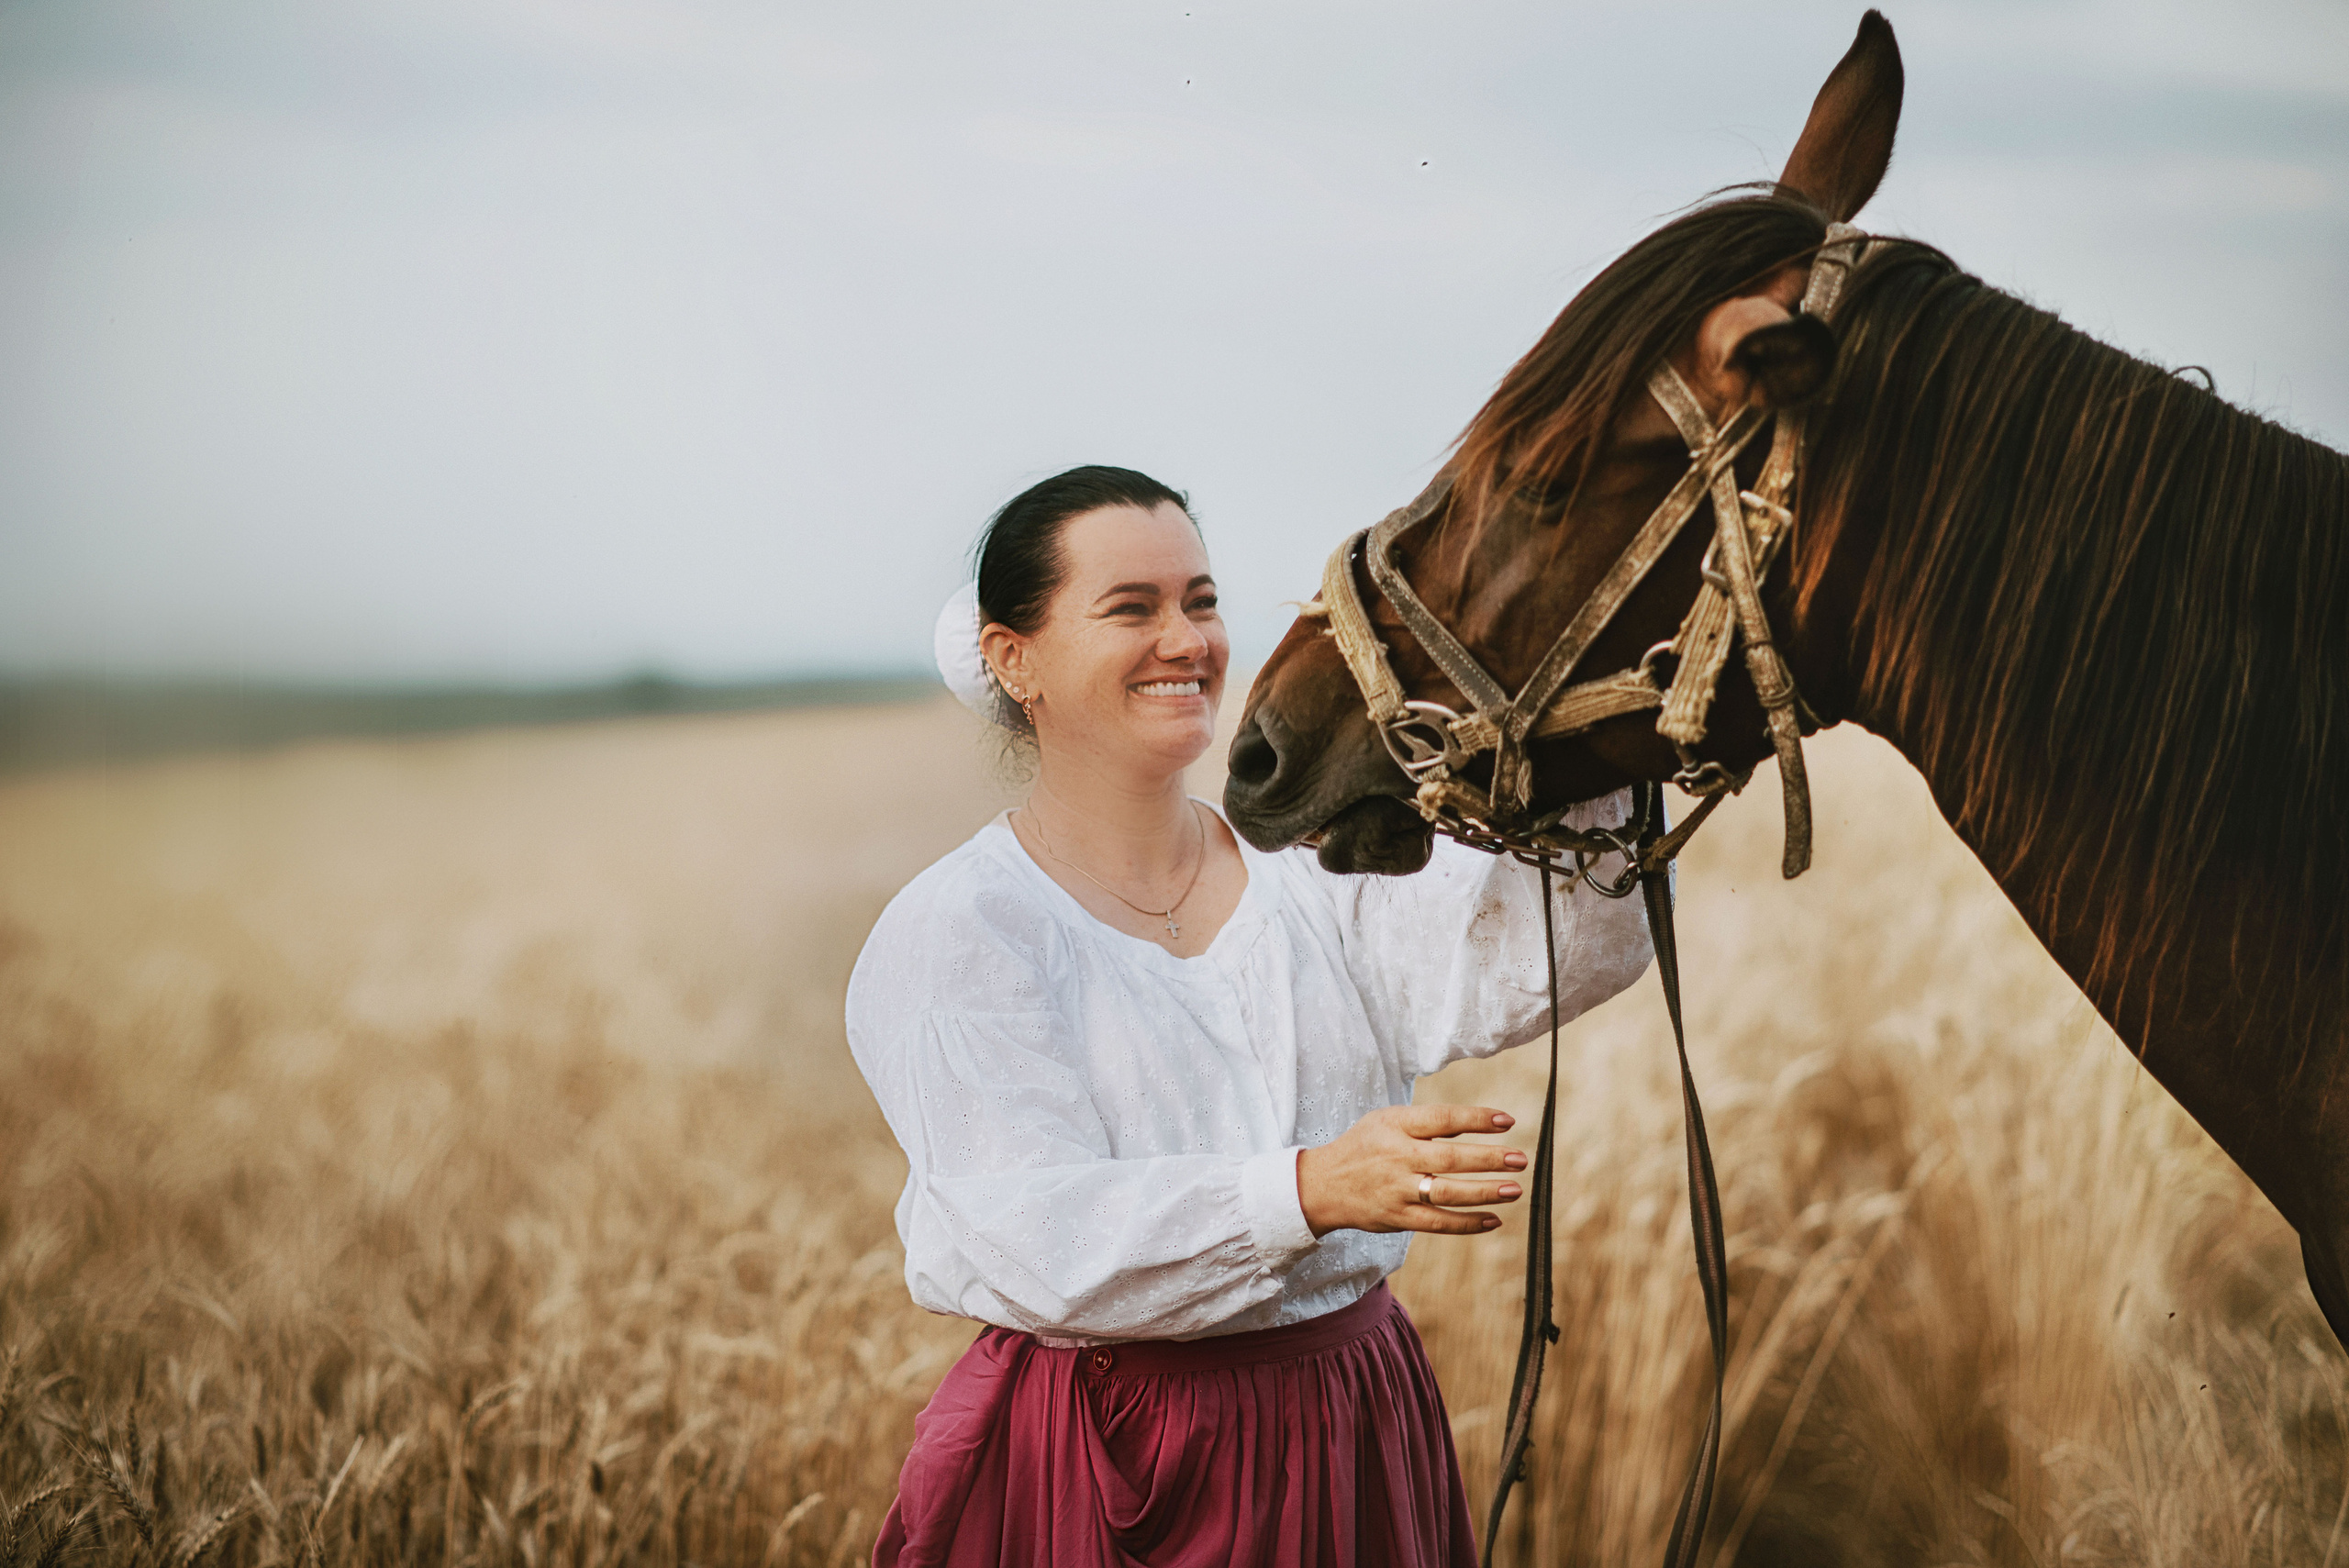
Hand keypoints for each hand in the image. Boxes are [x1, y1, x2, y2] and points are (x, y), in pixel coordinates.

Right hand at [1295, 1104, 1526, 1236]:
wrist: (1322, 1186)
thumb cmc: (1364, 1147)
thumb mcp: (1387, 1122)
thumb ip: (1427, 1123)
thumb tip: (1477, 1123)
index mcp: (1395, 1126)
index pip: (1442, 1119)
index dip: (1476, 1119)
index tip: (1508, 1121)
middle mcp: (1396, 1157)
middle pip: (1449, 1159)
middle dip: (1488, 1159)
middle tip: (1520, 1160)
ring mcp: (1397, 1190)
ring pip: (1447, 1193)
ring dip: (1484, 1193)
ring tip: (1515, 1190)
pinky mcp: (1397, 1218)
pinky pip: (1437, 1223)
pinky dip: (1467, 1223)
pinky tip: (1493, 1220)